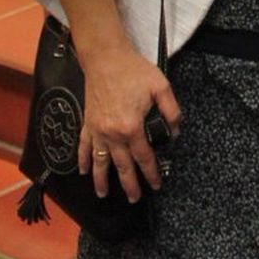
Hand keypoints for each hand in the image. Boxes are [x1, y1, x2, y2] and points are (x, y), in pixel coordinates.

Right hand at [78, 43, 180, 201]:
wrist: (106, 58)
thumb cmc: (135, 71)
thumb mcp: (161, 87)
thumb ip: (171, 111)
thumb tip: (175, 132)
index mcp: (132, 127)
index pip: (144, 157)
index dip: (151, 173)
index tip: (156, 185)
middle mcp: (112, 134)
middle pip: (121, 165)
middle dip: (129, 185)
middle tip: (135, 199)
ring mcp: (97, 130)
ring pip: (99, 161)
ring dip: (101, 180)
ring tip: (103, 194)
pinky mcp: (87, 123)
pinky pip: (83, 146)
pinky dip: (82, 159)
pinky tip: (82, 170)